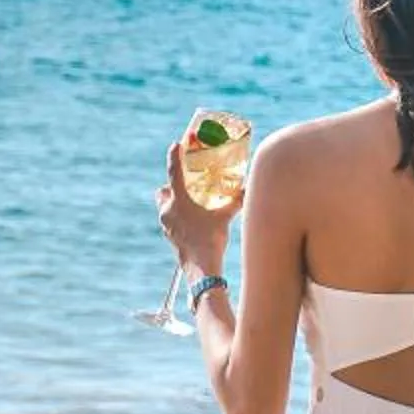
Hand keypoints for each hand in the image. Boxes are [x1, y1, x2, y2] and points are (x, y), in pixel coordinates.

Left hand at [155, 132, 236, 275]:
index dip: (174, 156)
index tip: (175, 145)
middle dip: (173, 185)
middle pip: (164, 191)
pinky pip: (169, 220)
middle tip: (188, 183)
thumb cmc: (211, 240)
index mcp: (179, 201)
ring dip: (173, 201)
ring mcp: (166, 225)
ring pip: (165, 206)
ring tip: (191, 202)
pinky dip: (177, 215)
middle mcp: (168, 210)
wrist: (201, 268)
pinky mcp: (169, 236)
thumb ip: (236, 201)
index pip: (174, 172)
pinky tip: (191, 220)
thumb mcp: (225, 217)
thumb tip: (249, 189)